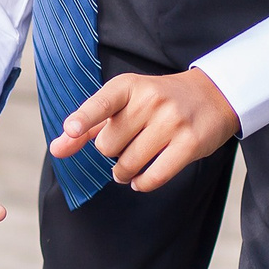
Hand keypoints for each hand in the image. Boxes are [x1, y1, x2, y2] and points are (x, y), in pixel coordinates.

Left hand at [51, 69, 237, 191]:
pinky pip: (154, 176)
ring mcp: (172, 121)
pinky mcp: (190, 143)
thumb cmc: (157, 102)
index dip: (84, 118)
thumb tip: (56, 148)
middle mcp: (150, 100)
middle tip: (125, 144)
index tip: (71, 129)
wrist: (212, 95)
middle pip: (108, 145)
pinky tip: (141, 180)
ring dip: (124, 172)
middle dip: (111, 152)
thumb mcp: (123, 104)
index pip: (102, 103)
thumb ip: (87, 126)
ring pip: (128, 163)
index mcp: (128, 85)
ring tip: (129, 166)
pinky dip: (142, 183)